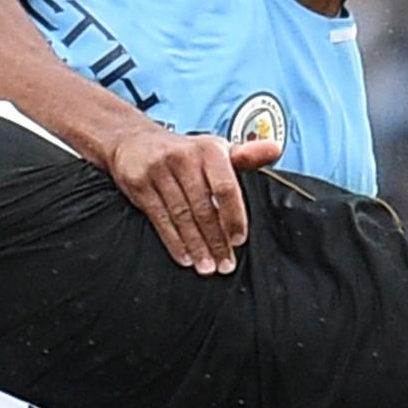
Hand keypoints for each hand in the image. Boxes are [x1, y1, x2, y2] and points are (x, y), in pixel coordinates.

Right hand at [105, 128, 282, 274]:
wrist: (133, 140)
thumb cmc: (183, 152)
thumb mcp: (214, 149)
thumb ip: (246, 156)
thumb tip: (274, 150)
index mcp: (209, 150)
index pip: (225, 187)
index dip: (233, 216)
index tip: (238, 240)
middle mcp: (184, 157)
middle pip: (203, 207)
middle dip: (215, 240)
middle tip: (225, 264)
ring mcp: (159, 170)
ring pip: (182, 216)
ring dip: (196, 246)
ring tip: (207, 267)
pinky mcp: (139, 184)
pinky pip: (160, 219)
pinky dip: (174, 241)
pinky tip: (185, 257)